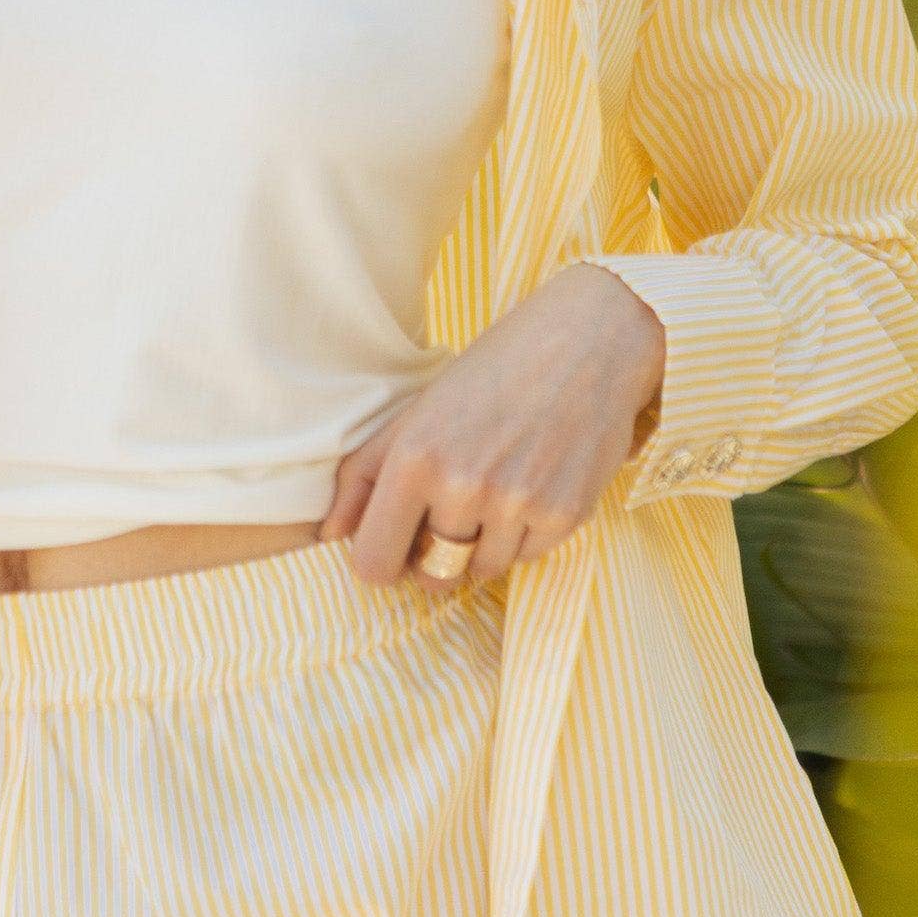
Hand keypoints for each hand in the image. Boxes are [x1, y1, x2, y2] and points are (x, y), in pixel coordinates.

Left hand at [318, 262, 666, 595]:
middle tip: (450, 510)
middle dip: (433, 555)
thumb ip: (366, 473)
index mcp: (415, 458)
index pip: (374, 563)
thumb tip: (329, 535)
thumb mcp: (419, 408)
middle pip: (430, 575)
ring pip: (480, 571)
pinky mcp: (565, 516)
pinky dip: (522, 535)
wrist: (589, 341)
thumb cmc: (494, 369)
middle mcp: (464, 487)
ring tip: (495, 487)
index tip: (396, 541)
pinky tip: (531, 483)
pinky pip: (525, 558)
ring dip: (481, 545)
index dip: (381, 558)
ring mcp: (517, 505)